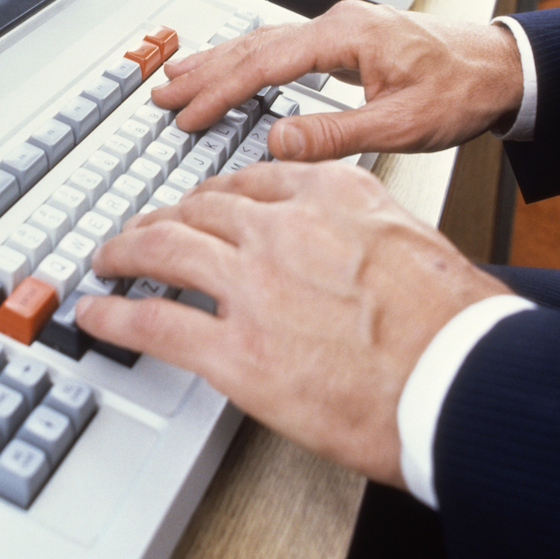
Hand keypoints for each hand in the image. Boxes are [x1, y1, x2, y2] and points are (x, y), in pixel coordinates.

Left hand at [75, 161, 511, 486]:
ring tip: (109, 258)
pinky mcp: (238, 352)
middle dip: (161, 218)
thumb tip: (337, 246)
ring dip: (125, 252)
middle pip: (197, 209)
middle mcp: (282, 228)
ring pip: (163, 250)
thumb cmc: (454, 322)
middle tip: (142, 229)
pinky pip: (155, 324)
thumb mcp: (408, 240)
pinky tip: (96, 315)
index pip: (248, 182)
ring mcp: (254, 286)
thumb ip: (357, 230)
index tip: (198, 204)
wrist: (463, 378)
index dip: (210, 196)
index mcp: (328, 194)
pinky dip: (115, 317)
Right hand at [151, 0, 522, 159]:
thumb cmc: (463, 91)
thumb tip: (278, 141)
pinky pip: (283, 44)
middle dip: (203, 70)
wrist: (503, 69)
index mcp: (346, 36)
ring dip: (219, 61)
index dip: (219, 92)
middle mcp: (338, 24)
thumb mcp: (400, 126)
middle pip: (253, 45)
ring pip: (264, 41)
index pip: (264, 64)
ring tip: (179, 75)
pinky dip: (248, 59)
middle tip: (160, 91)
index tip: (187, 115)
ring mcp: (342, 28)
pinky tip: (233, 67)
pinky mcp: (348, 39)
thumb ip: (335, 135)